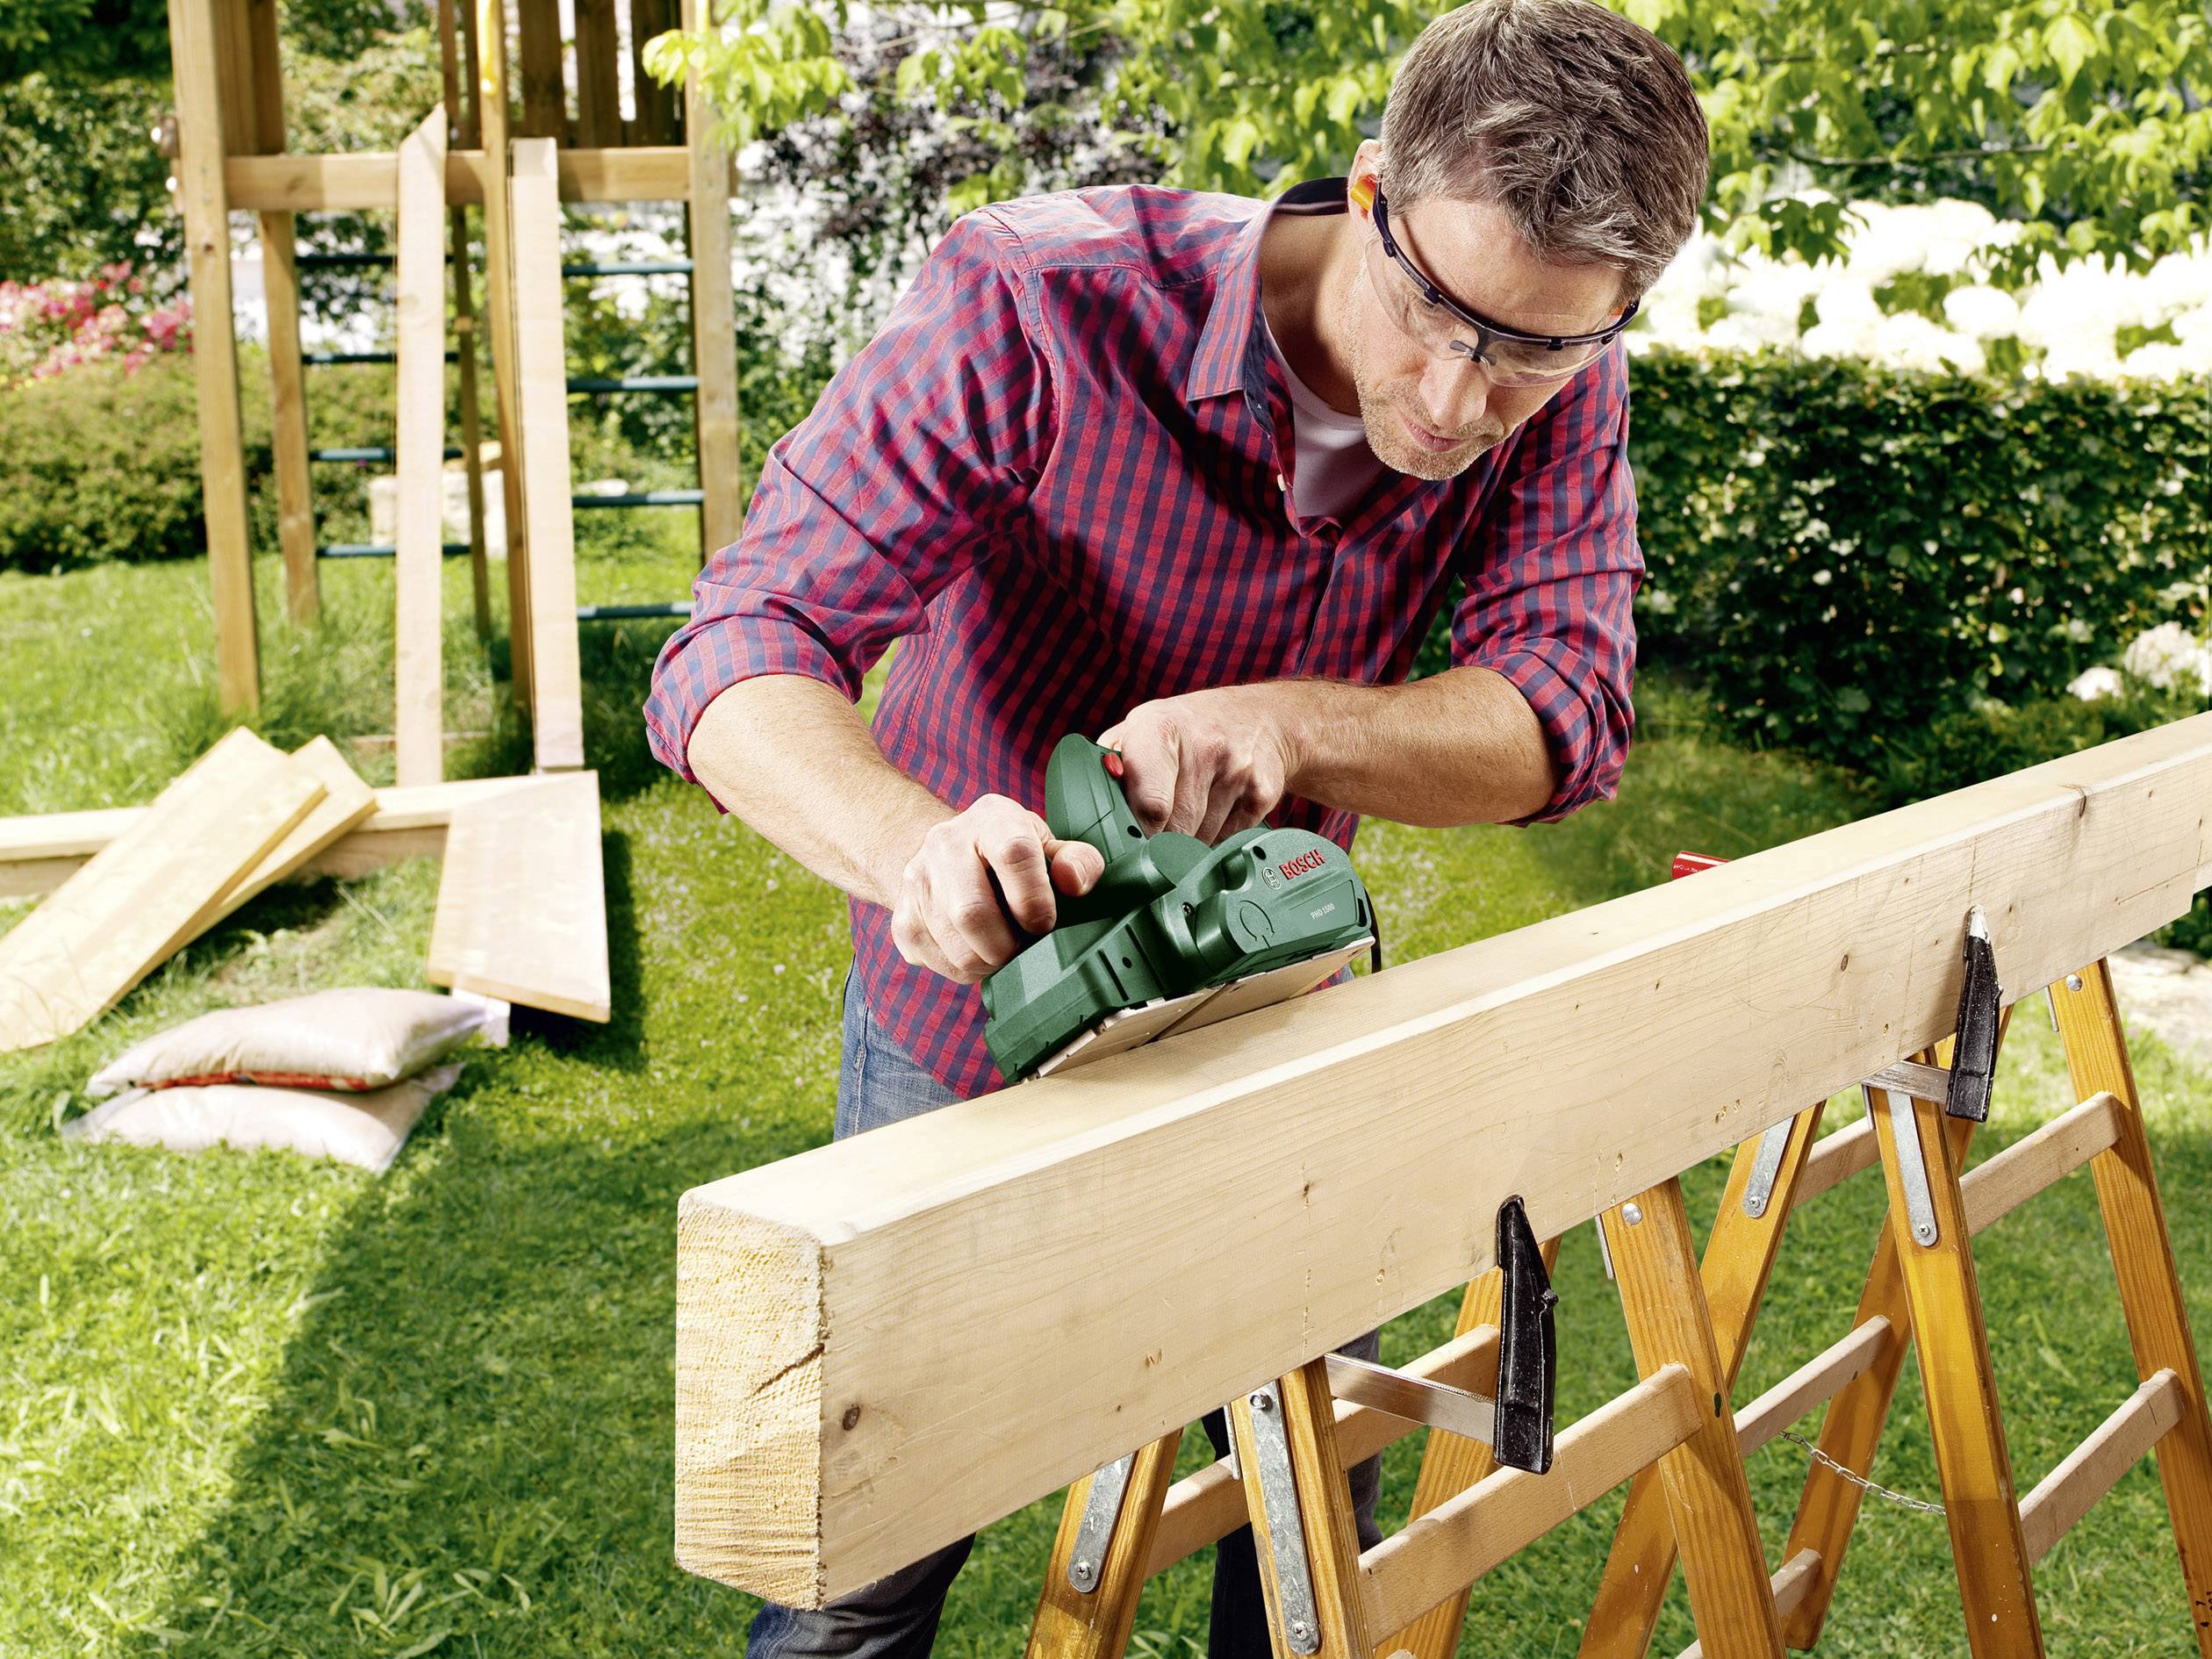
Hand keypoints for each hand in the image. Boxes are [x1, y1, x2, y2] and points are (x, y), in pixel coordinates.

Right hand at [888, 796, 1106, 983]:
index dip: (1034, 898)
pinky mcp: (903, 918)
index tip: (1043, 921)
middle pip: (972, 912)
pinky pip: (939, 964)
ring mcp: (917, 881)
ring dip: (991, 962)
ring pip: (957, 948)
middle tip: (1023, 944)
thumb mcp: (1048, 846)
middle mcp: (944, 843)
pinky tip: (977, 948)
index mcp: (992, 818)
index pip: (1013, 853)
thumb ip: (1077, 861)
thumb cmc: (1010, 855)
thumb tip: (1073, 882)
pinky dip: (968, 970)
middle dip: (1009, 945)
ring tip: (1003, 946)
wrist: (948, 855)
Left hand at [1098, 685, 1298, 842]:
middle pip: (1174, 829)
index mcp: (1159, 729)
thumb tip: (1081, 807)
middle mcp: (1203, 746)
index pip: (1148, 804)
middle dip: (1159, 841)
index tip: (1129, 843)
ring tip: (1186, 818)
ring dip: (1188, 843)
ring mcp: (1237, 770)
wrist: (1261, 717)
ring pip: (1201, 840)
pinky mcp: (1263, 793)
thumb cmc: (1187, 728)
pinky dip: (1216, 841)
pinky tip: (1214, 816)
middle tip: (1153, 837)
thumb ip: (1109, 763)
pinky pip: (1229, 840)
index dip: (1135, 833)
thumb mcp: (1142, 727)